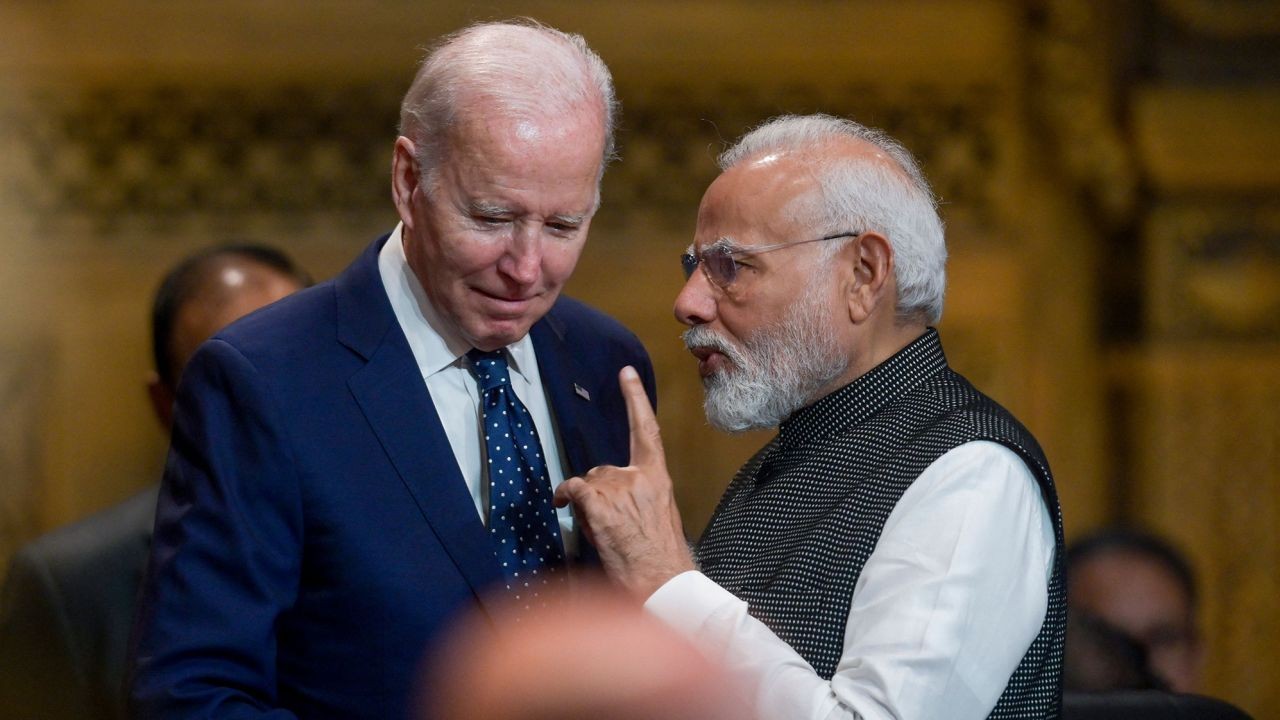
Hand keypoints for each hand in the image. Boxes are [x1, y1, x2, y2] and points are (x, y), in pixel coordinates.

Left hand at [554, 366, 695, 599]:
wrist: (663, 583)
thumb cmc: (661, 559)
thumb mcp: (660, 516)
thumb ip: (639, 495)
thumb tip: (611, 495)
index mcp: (659, 478)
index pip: (646, 431)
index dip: (635, 399)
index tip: (625, 373)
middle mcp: (640, 477)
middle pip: (603, 469)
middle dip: (598, 493)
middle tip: (607, 522)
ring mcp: (621, 490)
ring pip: (588, 483)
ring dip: (587, 504)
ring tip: (603, 531)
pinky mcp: (602, 505)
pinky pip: (575, 489)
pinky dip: (566, 496)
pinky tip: (564, 505)